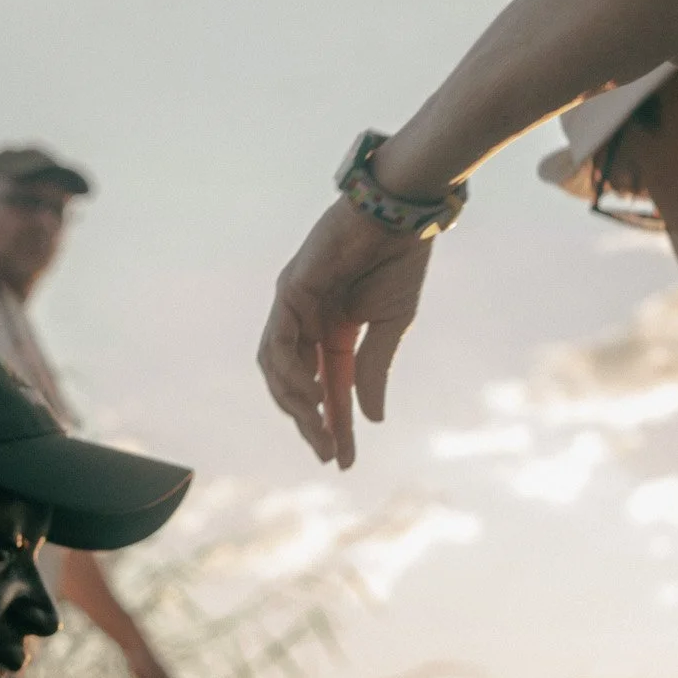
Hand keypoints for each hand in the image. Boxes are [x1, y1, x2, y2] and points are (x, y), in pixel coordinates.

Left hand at [259, 197, 431, 468]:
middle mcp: (307, 322)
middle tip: (328, 452)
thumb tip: (372, 418)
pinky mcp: (288, 291)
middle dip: (310, 422)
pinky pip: (277, 342)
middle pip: (296, 385)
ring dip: (295, 403)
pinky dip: (288, 372)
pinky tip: (310, 394)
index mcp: (335, 331)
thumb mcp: (391, 326)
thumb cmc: (399, 261)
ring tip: (317, 428)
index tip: (342, 461)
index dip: (335, 426)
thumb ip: (374, 370)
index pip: (329, 388)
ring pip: (277, 368)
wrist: (400, 216)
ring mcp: (293, 307)